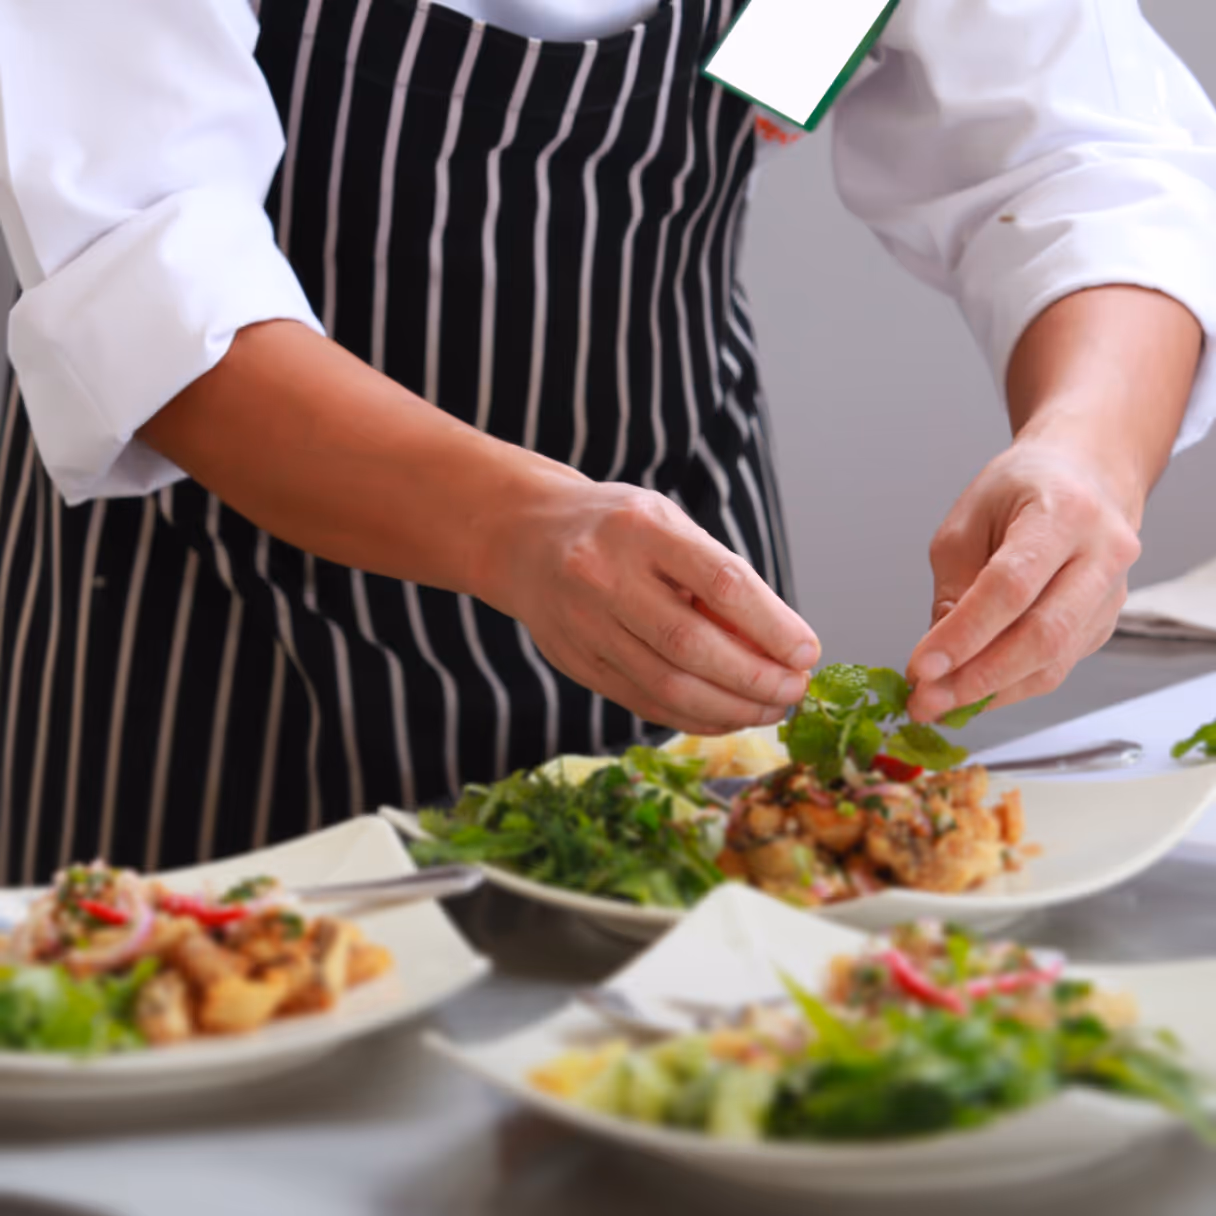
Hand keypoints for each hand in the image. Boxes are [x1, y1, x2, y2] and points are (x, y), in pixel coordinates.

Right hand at [481, 478, 819, 734]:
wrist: (525, 539)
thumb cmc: (617, 529)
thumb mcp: (668, 523)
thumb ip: (716, 575)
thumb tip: (781, 643)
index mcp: (643, 528)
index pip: (720, 581)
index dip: (771, 625)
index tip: (807, 653)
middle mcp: (607, 576)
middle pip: (691, 644)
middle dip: (755, 678)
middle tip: (795, 690)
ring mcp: (585, 624)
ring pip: (667, 685)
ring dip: (731, 708)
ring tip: (771, 709)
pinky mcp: (577, 662)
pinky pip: (644, 703)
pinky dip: (694, 717)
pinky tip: (728, 716)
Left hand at [905, 436, 1141, 721]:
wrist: (1086, 473)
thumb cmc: (1021, 489)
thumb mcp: (968, 521)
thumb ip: (954, 587)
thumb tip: (937, 657)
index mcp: (1065, 513)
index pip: (1011, 587)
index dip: (964, 634)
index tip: (920, 668)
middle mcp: (1103, 553)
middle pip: (1043, 635)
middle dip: (977, 678)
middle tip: (926, 702)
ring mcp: (1113, 593)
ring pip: (1054, 661)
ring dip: (990, 693)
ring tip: (937, 705)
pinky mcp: (1105, 622)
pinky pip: (1057, 666)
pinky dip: (1009, 686)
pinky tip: (970, 692)